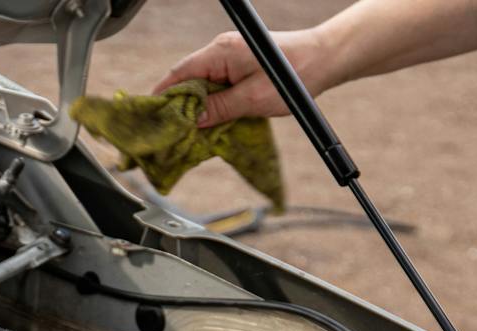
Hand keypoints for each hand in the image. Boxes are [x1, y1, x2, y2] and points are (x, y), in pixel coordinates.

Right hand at [152, 29, 338, 127]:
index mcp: (221, 52)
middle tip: (168, 134)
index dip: (162, 97)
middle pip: (187, 81)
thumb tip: (191, 121)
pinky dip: (210, 104)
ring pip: (201, 85)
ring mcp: (230, 58)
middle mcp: (221, 51)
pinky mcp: (239, 66)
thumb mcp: (253, 100)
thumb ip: (219, 109)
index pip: (179, 75)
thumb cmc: (296, 75)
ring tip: (186, 133)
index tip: (151, 119)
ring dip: (195, 108)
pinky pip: (215, 86)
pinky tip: (208, 122)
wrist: (325, 59)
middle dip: (177, 107)